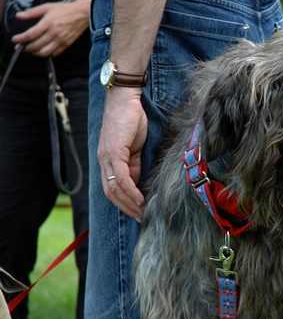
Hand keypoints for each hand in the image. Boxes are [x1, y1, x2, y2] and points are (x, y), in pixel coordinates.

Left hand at [11, 0, 89, 56]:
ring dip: (36, 53)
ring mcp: (61, 40)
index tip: (16, 40)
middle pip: (36, 45)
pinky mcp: (67, 44)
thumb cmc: (65, 10)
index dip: (21, 39)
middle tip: (23, 46)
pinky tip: (44, 50)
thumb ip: (31, 12)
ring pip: (45, 52)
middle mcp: (54, 33)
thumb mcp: (46, 7)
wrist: (81, 14)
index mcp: (47, 23)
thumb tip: (19, 16)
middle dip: (27, 48)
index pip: (30, 34)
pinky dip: (48, 54)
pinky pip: (55, 53)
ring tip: (32, 50)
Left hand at [98, 87, 147, 220]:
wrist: (126, 99)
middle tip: (141, 219)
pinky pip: (121, 177)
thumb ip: (135, 165)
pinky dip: (130, 190)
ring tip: (143, 213)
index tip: (138, 214)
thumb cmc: (132, 120)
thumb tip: (138, 183)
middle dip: (126, 209)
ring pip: (115, 188)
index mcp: (108, 161)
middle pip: (111, 193)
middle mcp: (104, 161)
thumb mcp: (135, 148)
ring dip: (129, 203)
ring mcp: (107, 157)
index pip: (112, 189)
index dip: (124, 204)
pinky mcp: (114, 152)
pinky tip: (140, 199)